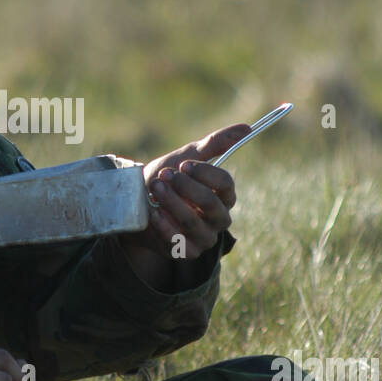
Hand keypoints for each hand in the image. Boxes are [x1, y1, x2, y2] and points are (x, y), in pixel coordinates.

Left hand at [121, 122, 248, 263]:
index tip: (183, 165)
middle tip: (165, 176)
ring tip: (154, 189)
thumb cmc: (166, 179)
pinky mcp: (188, 252)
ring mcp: (205, 237)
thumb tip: (246, 128)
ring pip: (194, 223)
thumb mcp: (186, 157)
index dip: (205, 173)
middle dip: (186, 188)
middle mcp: (219, 218)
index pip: (226, 184)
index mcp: (223, 195)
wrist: (134, 204)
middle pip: (211, 204)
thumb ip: (215, 144)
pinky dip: (165, 227)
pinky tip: (153, 214)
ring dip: (173, 204)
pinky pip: (181, 243)